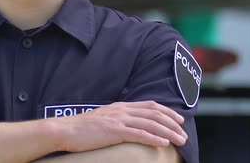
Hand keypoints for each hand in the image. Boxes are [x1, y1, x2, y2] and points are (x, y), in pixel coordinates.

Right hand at [53, 101, 187, 152]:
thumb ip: (118, 119)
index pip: (150, 106)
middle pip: (154, 114)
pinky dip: (154, 138)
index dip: (167, 112)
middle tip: (184, 134)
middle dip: (172, 123)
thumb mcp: (104, 119)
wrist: (66, 130)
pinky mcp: (115, 131)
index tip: (179, 120)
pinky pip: (139, 134)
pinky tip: (164, 143)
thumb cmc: (83, 128)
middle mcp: (123, 110)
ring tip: (180, 140)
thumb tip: (130, 126)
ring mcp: (119, 120)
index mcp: (121, 106)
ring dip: (168, 132)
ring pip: (151, 124)